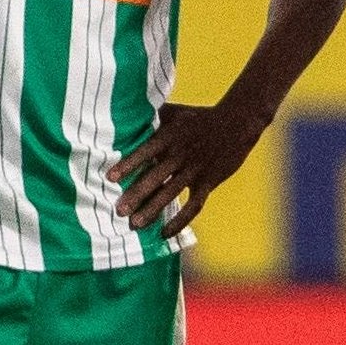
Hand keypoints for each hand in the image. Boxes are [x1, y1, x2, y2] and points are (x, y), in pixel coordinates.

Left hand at [109, 100, 267, 237]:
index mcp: (169, 137)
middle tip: (118, 211)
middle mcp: (180, 155)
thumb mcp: (173, 112)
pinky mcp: (208, 182)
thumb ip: (149, 115)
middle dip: (136, 195)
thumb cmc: (197, 117)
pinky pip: (194, 205)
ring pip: (171, 194)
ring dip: (153, 210)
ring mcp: (195, 170)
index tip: (109, 177)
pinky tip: (165, 233)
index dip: (128, 164)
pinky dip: (180, 220)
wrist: (236, 124)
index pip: (145, 152)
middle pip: (156, 177)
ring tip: (135, 224)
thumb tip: (122, 111)